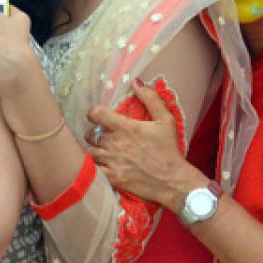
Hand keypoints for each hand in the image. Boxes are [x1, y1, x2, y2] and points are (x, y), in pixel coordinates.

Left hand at [85, 84, 206, 210]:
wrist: (173, 181)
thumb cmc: (169, 150)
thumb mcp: (165, 120)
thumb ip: (150, 98)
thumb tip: (136, 81)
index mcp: (126, 127)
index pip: (96, 114)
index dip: (93, 113)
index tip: (98, 116)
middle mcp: (115, 143)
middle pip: (90, 134)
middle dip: (95, 133)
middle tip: (103, 136)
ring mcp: (112, 162)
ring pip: (90, 152)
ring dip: (95, 150)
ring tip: (103, 151)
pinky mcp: (112, 178)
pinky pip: (93, 170)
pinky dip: (94, 167)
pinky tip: (101, 166)